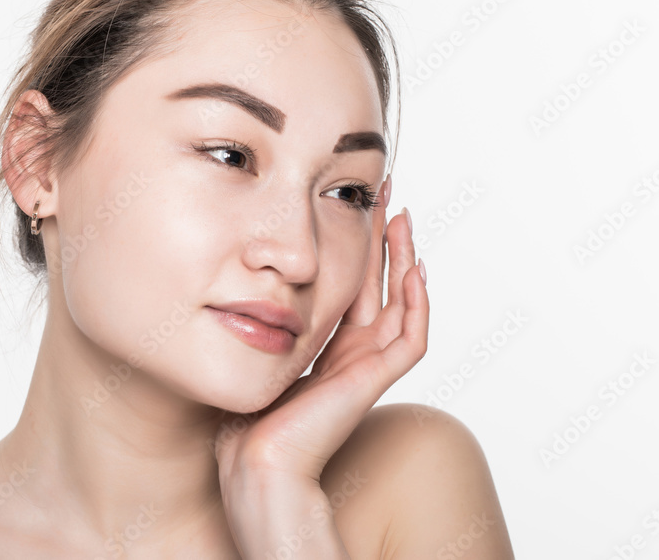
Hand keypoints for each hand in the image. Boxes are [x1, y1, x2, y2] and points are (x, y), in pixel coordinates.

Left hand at [214, 175, 429, 486]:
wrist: (255, 462)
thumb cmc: (246, 420)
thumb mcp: (255, 356)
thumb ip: (263, 326)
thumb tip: (241, 286)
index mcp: (329, 350)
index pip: (354, 287)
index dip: (360, 248)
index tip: (356, 206)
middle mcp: (353, 355)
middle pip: (380, 286)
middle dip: (384, 241)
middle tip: (387, 196)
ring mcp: (367, 368)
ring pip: (402, 304)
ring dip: (405, 260)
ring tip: (403, 218)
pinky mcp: (373, 381)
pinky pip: (410, 338)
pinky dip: (417, 304)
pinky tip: (416, 269)